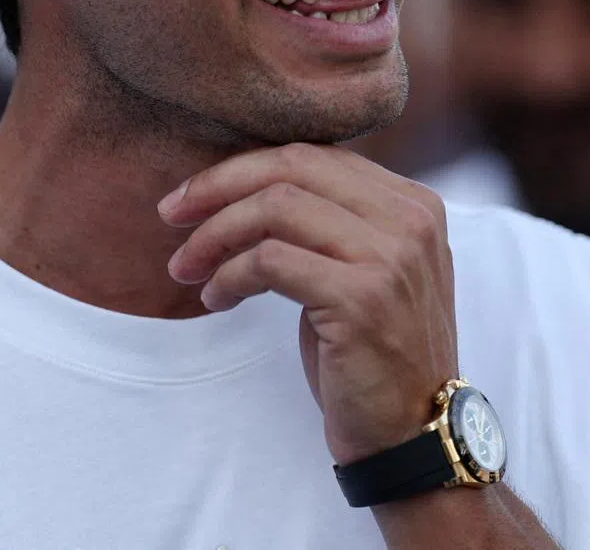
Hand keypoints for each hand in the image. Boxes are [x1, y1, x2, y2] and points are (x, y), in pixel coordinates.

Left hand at [159, 143, 457, 465]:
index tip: (196, 193)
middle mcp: (409, 219)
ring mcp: (390, 256)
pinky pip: (270, 261)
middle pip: (293, 167)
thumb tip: (249, 180)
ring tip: (185, 266)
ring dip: (215, 235)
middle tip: (171, 212)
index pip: (314, 154)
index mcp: (412, 202)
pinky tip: (215, 298)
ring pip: (276, 207)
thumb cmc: (374, 353)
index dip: (246, 166)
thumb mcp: (365, 268)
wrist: (417, 435)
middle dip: (219, 184)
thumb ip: (333, 219)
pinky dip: (229, 275)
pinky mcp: (362, 298)